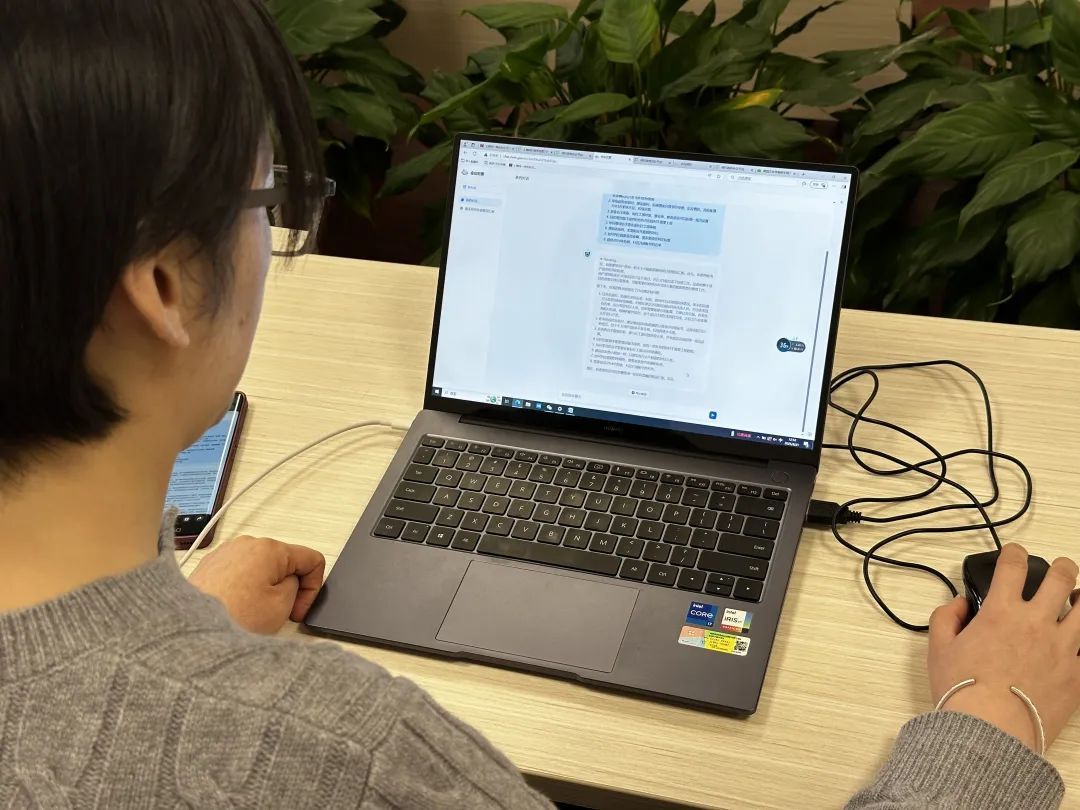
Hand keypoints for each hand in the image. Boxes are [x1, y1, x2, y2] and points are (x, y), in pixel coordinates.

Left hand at [188, 535, 324, 634]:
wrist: (188, 630)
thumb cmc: (230, 617)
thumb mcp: (283, 606)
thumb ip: (296, 586)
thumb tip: (289, 582)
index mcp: (270, 548)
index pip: (311, 559)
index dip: (312, 588)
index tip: (299, 608)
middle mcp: (247, 543)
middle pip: (285, 563)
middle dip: (287, 588)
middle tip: (277, 615)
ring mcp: (226, 553)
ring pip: (261, 569)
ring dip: (264, 589)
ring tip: (250, 614)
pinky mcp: (209, 566)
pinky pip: (238, 574)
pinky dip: (243, 590)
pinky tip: (235, 609)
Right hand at [928, 542, 1079, 752]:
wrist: (991, 732)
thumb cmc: (962, 690)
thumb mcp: (938, 649)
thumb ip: (945, 617)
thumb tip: (958, 603)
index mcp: (1001, 612)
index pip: (1013, 567)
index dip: (1015, 552)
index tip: (1016, 553)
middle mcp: (1037, 623)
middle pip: (1061, 580)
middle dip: (1063, 567)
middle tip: (1062, 567)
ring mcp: (1063, 649)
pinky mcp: (1077, 676)